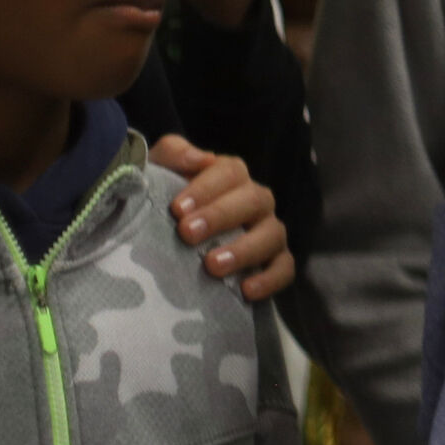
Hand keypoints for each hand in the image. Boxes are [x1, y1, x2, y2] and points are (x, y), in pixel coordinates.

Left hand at [148, 135, 295, 301]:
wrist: (166, 241)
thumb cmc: (165, 204)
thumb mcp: (159, 171)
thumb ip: (174, 154)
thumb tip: (199, 158)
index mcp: (231, 177)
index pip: (231, 172)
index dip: (206, 188)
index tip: (177, 208)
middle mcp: (256, 201)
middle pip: (255, 200)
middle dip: (221, 217)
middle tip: (187, 234)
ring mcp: (269, 231)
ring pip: (272, 234)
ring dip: (245, 249)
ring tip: (213, 265)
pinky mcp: (275, 262)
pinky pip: (285, 268)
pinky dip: (270, 278)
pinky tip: (245, 290)